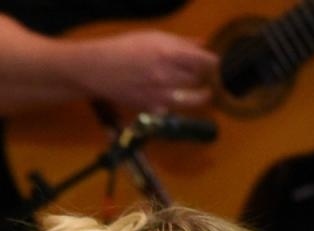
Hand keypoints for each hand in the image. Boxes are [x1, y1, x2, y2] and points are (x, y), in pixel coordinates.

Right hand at [83, 30, 217, 112]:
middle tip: (207, 77)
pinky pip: (172, 110)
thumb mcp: (154, 37)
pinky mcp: (150, 108)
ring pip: (192, 99)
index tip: (215, 64)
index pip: (206, 62)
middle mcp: (167, 76)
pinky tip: (176, 101)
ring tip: (203, 93)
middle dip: (206, 78)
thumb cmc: (125, 48)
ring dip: (200, 96)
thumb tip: (203, 45)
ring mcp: (159, 94)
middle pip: (200, 81)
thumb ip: (181, 42)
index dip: (215, 64)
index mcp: (170, 54)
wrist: (98, 69)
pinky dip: (176, 106)